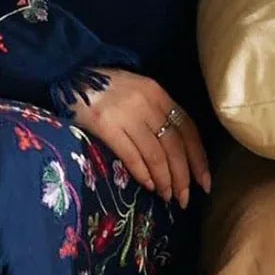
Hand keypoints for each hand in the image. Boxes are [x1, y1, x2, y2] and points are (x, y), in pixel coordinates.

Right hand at [62, 68, 211, 207]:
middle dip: (183, 177)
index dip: (199, 159)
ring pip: (156, 154)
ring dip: (164, 180)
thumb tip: (176, 153)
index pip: (188, 130)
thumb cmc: (108, 88)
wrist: (71, 75)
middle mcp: (146, 103)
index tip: (204, 183)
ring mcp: (126, 114)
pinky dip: (142, 173)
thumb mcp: (139, 92)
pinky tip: (147, 185)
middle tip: (183, 199)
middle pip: (174, 146)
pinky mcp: (105, 125)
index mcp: (158, 94)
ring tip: (166, 196)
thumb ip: (157, 114)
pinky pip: (131, 155)